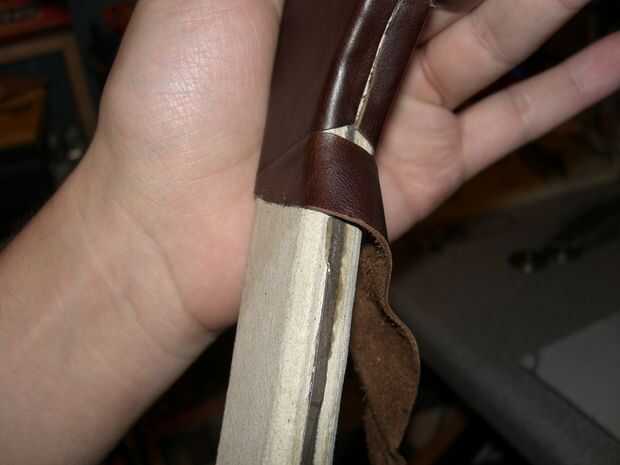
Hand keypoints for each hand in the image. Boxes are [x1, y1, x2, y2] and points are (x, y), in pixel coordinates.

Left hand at [86, 0, 619, 332]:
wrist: (172, 225)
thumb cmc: (175, 104)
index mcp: (319, 4)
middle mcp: (367, 51)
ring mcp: (404, 109)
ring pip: (498, 37)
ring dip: (549, 3)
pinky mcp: (427, 166)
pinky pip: (511, 120)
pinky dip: (569, 90)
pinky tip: (614, 55)